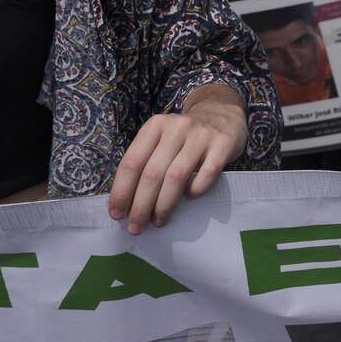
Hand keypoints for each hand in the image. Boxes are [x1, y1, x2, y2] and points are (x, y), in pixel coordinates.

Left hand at [106, 94, 246, 233]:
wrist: (222, 114)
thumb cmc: (185, 137)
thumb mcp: (161, 139)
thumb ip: (146, 163)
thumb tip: (127, 205)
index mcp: (155, 126)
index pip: (131, 163)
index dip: (121, 192)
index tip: (117, 214)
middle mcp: (177, 127)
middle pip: (152, 173)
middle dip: (141, 206)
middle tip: (137, 227)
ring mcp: (202, 135)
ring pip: (177, 176)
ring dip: (164, 205)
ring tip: (159, 221)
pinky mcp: (224, 143)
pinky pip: (207, 173)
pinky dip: (196, 190)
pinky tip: (189, 198)